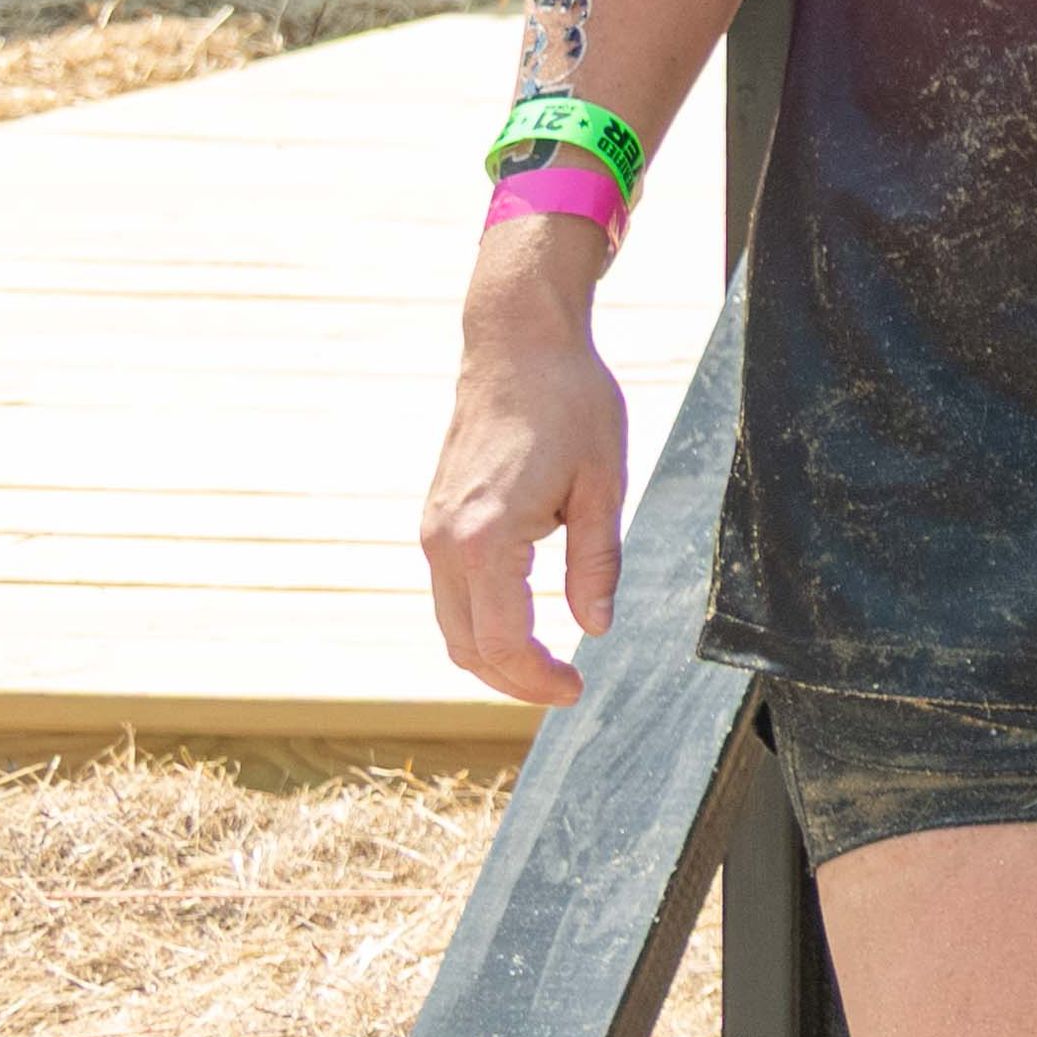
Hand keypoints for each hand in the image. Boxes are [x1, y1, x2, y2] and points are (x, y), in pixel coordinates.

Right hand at [425, 276, 636, 706]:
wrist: (516, 345)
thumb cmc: (570, 403)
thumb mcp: (603, 484)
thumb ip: (597, 562)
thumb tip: (596, 626)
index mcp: (487, 538)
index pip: (503, 642)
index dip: (537, 679)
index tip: (576, 691)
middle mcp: (445, 543)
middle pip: (467, 647)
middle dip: (513, 680)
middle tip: (565, 688)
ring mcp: (432, 532)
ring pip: (451, 625)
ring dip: (493, 656)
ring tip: (546, 666)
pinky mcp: (435, 521)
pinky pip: (449, 595)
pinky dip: (479, 622)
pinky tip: (521, 623)